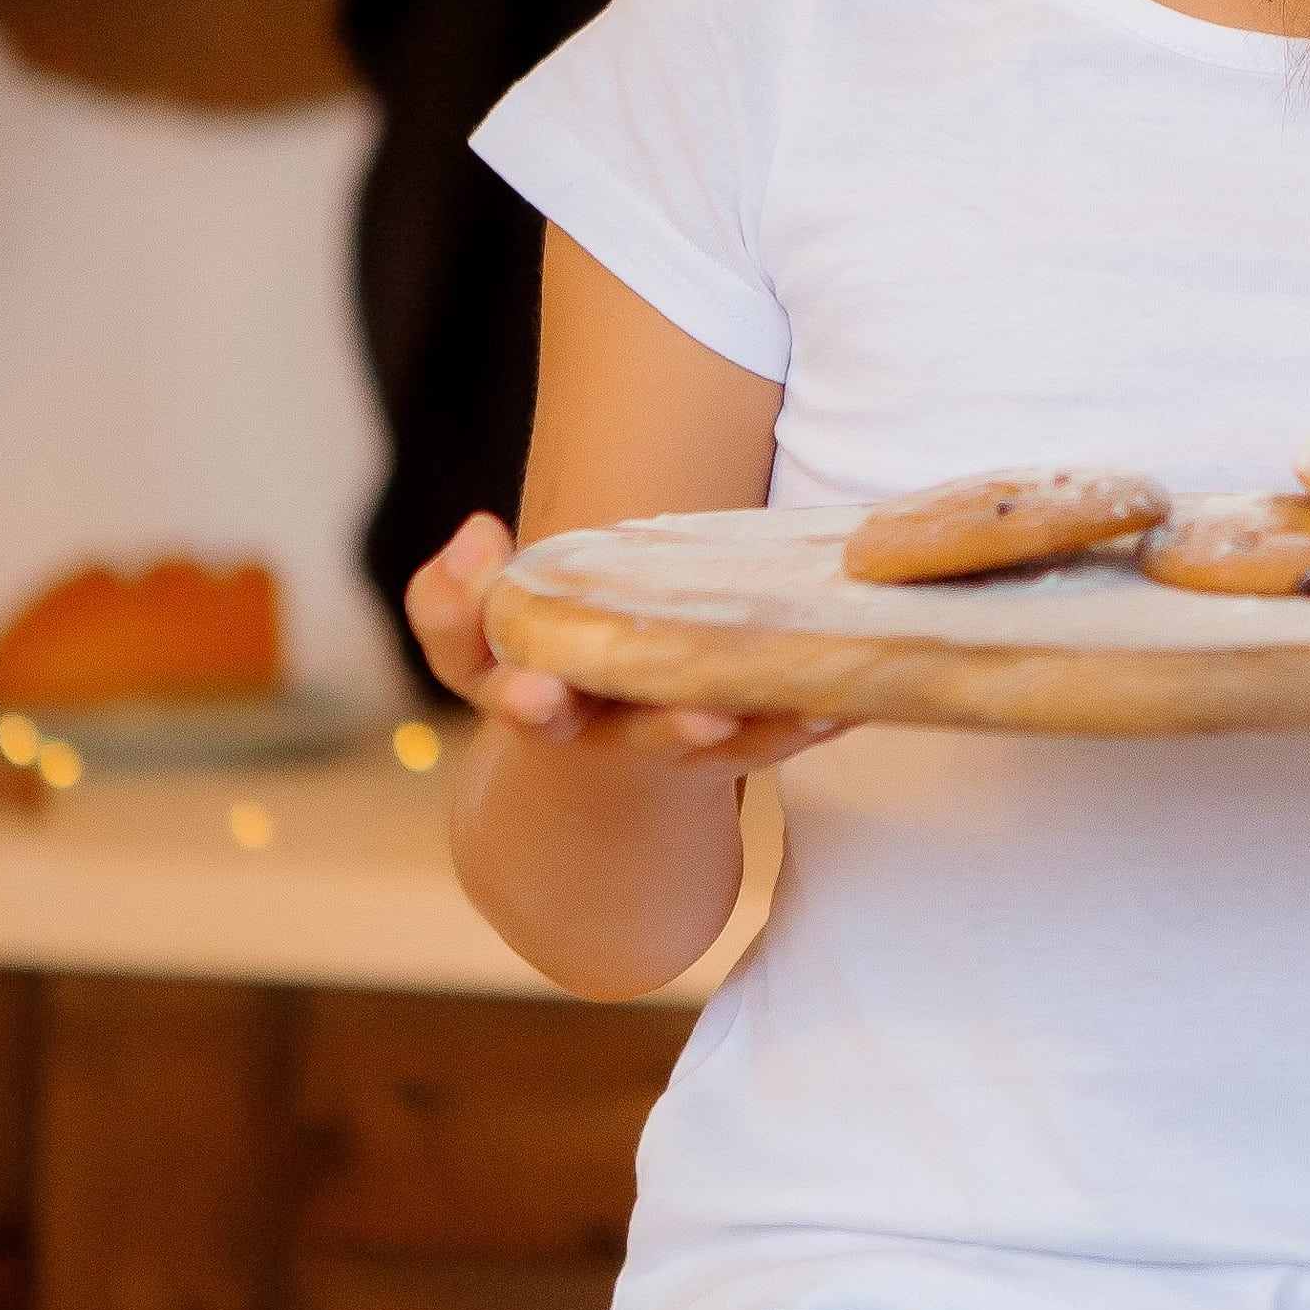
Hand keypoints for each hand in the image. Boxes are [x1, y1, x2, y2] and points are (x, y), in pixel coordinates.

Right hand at [402, 512, 847, 770]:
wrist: (591, 777)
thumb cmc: (536, 677)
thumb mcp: (474, 648)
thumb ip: (452, 598)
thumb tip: (473, 532)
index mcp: (537, 706)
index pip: (517, 700)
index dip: (525, 699)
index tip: (535, 693)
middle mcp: (608, 736)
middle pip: (637, 740)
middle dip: (668, 731)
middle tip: (703, 721)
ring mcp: (677, 749)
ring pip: (732, 750)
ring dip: (773, 726)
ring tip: (816, 703)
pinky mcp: (736, 749)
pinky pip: (782, 734)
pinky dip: (819, 714)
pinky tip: (857, 693)